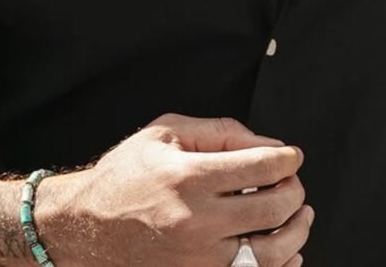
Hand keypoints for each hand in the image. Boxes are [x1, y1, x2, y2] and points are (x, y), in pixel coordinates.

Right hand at [41, 112, 312, 266]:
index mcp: (188, 177)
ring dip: (296, 231)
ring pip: (270, 252)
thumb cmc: (126, 175)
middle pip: (272, 209)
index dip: (286, 159)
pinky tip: (287, 250)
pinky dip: (279, 265)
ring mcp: (197, 259)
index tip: (292, 156)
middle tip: (293, 181)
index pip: (260, 167)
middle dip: (293, 191)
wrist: (85, 227)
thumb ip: (219, 132)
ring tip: (301, 214)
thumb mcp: (165, 134)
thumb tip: (267, 144)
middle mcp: (196, 221)